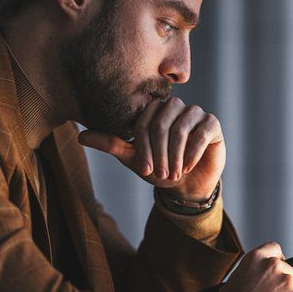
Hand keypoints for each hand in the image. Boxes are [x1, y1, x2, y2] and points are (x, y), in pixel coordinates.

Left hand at [77, 97, 224, 200]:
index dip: (143, 147)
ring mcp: (195, 113)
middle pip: (161, 123)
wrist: (187, 185)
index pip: (143, 122)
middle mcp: (174, 106)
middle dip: (159, 152)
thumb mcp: (133, 158)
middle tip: (161, 173)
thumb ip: (110, 144)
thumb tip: (80, 136)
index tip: (144, 170)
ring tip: (174, 173)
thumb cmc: (159, 168)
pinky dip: (192, 153)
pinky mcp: (212, 124)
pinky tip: (187, 167)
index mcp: (153, 110)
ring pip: (180, 128)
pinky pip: (201, 133)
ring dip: (174, 155)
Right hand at [216, 242, 292, 291]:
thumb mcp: (234, 282)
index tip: (277, 265)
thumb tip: (258, 278)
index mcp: (256, 258)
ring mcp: (287, 282)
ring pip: (290, 288)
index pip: (274, 248)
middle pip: (285, 268)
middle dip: (280, 280)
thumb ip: (250, 275)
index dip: (275, 258)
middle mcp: (273, 266)